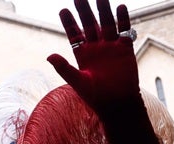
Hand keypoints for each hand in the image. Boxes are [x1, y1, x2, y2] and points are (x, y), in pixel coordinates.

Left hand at [46, 0, 158, 143]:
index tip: (63, 10)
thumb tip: (48, 55)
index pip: (74, 34)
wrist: (118, 104)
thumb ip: (63, 68)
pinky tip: (121, 8)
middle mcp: (96, 48)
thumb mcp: (77, 81)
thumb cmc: (96, 97)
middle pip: (90, 24)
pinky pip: (124, 31)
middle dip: (84, 11)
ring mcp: (111, 47)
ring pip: (106, 24)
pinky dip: (123, 20)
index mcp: (82, 54)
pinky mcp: (125, 49)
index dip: (69, 22)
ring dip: (103, 11)